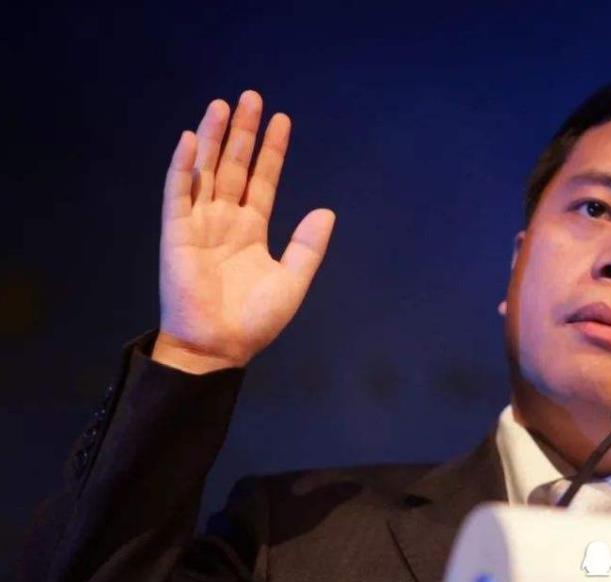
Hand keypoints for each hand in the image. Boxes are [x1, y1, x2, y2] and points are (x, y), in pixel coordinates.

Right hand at [152, 90, 334, 373]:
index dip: (272, 151)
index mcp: (252, 230)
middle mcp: (225, 221)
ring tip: (224, 105)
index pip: (263, 180)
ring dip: (214, 138)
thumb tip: (326, 211)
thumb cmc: (254, 321)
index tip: (282, 120)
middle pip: (234, 166)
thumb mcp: (292, 281)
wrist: (218, 348)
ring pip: (207, 171)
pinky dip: (183, 167)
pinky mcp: (177, 234)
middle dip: (243, 132)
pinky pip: (178, 194)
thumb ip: (308, 246)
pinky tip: (192, 139)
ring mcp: (199, 224)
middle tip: (252, 97)